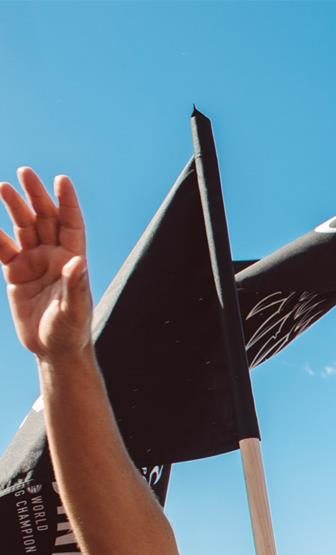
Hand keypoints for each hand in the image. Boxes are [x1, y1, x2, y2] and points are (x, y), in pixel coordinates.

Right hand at [0, 168, 92, 360]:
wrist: (53, 350)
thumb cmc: (71, 331)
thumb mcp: (74, 311)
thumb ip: (75, 286)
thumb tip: (77, 261)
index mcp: (72, 261)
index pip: (71, 225)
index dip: (67, 202)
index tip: (61, 180)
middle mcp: (54, 257)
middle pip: (45, 219)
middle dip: (35, 196)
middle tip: (24, 173)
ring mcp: (34, 263)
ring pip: (22, 228)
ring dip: (14, 207)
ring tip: (1, 187)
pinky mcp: (16, 274)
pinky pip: (1, 248)